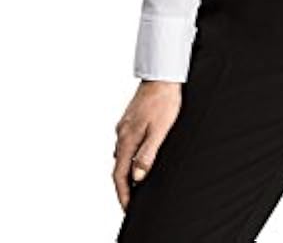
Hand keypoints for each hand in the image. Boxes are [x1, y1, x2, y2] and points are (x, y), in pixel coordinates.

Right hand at [112, 80, 182, 210]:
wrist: (162, 75)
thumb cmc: (164, 101)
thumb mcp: (159, 130)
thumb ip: (147, 154)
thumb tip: (137, 177)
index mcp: (127, 139)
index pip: (120, 175)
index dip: (124, 194)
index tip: (128, 208)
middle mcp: (121, 134)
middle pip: (118, 167)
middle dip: (124, 186)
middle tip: (133, 200)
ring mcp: (124, 126)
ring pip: (121, 155)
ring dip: (126, 170)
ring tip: (137, 183)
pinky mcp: (130, 120)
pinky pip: (126, 143)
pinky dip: (129, 156)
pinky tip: (139, 156)